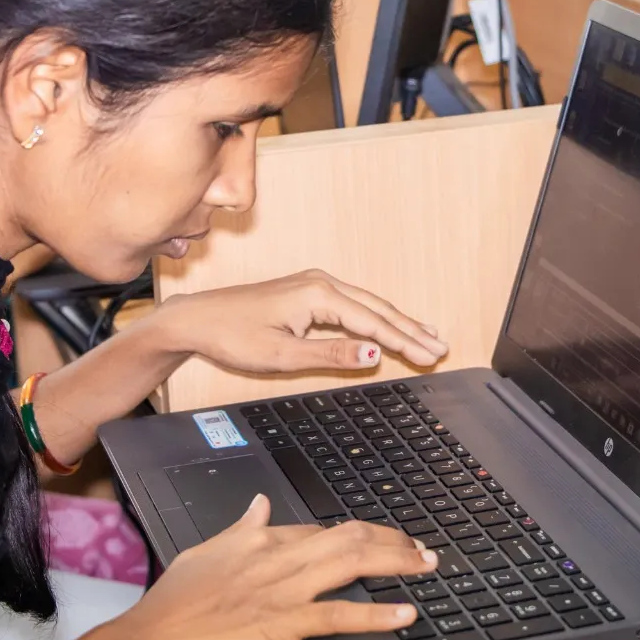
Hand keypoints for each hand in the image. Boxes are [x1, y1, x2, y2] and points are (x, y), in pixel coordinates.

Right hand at [33, 495, 437, 639]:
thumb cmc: (171, 604)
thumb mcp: (205, 552)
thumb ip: (240, 529)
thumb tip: (260, 505)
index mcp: (258, 538)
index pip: (321, 528)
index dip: (360, 532)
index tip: (384, 538)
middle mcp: (276, 555)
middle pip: (348, 536)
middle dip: (392, 540)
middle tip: (423, 549)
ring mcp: (281, 588)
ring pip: (351, 563)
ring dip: (396, 564)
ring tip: (426, 566)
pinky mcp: (282, 622)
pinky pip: (339, 613)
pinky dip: (377, 613)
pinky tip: (403, 613)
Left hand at [162, 269, 447, 371]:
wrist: (198, 318)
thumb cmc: (233, 335)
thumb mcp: (283, 355)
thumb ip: (332, 356)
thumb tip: (374, 357)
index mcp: (319, 295)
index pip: (374, 323)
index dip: (405, 342)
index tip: (430, 356)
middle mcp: (321, 282)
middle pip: (378, 309)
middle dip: (411, 329)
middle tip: (441, 348)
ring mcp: (315, 284)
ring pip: (368, 304)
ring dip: (398, 322)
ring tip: (427, 336)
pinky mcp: (308, 290)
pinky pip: (353, 303)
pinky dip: (376, 316)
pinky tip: (387, 326)